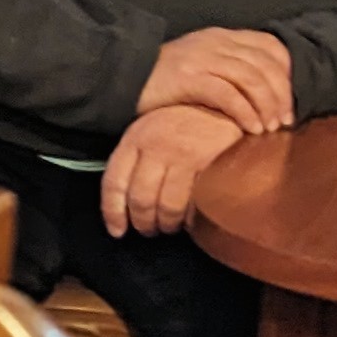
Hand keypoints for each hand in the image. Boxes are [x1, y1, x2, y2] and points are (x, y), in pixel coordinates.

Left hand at [101, 104, 244, 240]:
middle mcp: (157, 146)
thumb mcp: (150, 133)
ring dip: (167, 225)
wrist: (223, 105)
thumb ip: (135, 162)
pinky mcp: (210, 163)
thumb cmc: (182, 124)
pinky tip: (191, 220)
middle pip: (141, 200)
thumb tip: (123, 204)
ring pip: (167, 206)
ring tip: (170, 226)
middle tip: (150, 230)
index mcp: (136, 139)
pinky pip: (196, 203)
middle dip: (144, 223)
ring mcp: (184, 155)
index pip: (114, 183)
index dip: (113, 213)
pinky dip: (191, 219)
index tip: (118, 231)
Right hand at [139, 27, 293, 138]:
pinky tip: (250, 128)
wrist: (122, 76)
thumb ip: (229, 70)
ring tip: (270, 128)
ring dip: (267, 105)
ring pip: (251, 78)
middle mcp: (216, 42)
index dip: (287, 73)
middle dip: (282, 95)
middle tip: (286, 121)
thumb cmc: (164, 79)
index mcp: (222, 37)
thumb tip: (265, 95)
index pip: (270, 46)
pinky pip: (227, 94)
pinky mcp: (189, 78)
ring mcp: (202, 58)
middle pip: (265, 65)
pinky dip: (245, 112)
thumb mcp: (201, 65)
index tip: (291, 102)